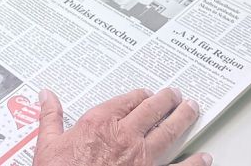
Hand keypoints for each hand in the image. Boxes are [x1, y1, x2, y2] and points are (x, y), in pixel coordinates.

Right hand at [35, 88, 211, 165]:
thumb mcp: (47, 143)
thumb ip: (50, 117)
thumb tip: (46, 96)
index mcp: (99, 123)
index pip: (125, 100)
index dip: (138, 95)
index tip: (144, 93)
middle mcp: (124, 135)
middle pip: (151, 111)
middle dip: (165, 100)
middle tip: (174, 94)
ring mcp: (141, 157)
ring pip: (169, 132)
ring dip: (182, 118)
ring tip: (191, 109)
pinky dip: (194, 162)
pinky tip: (204, 157)